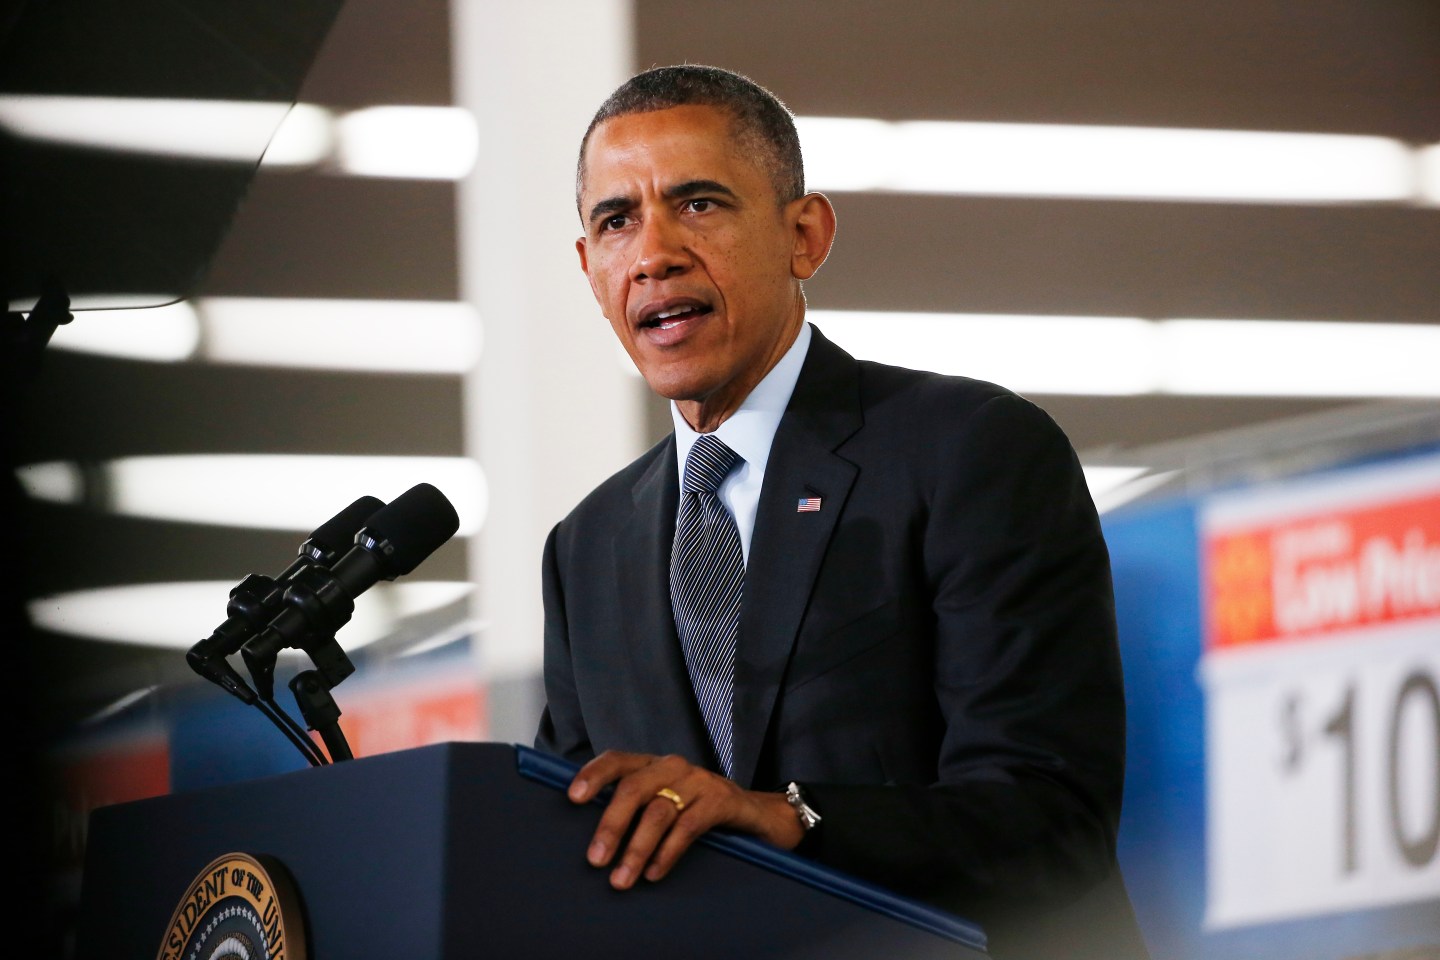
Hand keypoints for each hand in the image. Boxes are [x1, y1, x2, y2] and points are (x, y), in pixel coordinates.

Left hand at [567, 750, 804, 889]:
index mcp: (654, 765)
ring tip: (622, 878)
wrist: (759, 815)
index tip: (572, 797)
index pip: (618, 760)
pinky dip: (667, 852)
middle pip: (634, 788)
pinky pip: (688, 826)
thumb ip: (638, 810)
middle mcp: (674, 767)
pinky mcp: (721, 800)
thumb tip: (596, 839)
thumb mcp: (667, 803)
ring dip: (637, 848)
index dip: (594, 775)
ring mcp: (699, 781)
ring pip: (659, 811)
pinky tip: (654, 872)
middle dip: (611, 825)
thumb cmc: (701, 811)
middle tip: (596, 859)